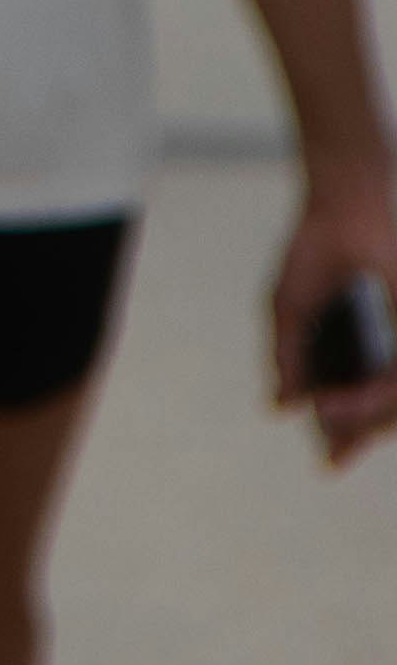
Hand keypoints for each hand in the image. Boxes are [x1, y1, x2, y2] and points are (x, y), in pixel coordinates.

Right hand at [270, 155, 396, 467]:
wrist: (339, 203)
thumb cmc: (315, 250)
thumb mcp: (290, 307)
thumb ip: (288, 357)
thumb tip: (279, 406)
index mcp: (354, 348)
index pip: (356, 401)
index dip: (344, 434)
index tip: (328, 461)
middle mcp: (380, 348)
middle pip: (377, 407)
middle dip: (354, 434)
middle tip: (331, 457)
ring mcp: (395, 338)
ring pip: (390, 397)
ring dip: (360, 416)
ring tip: (330, 421)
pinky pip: (395, 374)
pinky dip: (373, 392)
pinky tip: (348, 401)